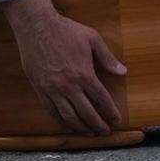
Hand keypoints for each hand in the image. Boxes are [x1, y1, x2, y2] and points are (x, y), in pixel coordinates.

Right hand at [1, 0, 126, 133]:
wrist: (37, 26)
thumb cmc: (65, 30)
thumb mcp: (92, 38)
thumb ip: (107, 57)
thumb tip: (122, 71)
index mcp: (84, 74)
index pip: (101, 99)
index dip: (110, 112)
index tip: (116, 120)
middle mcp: (69, 86)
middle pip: (87, 113)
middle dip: (98, 125)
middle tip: (105, 131)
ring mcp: (53, 90)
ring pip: (69, 118)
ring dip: (81, 129)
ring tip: (90, 133)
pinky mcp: (41, 90)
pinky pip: (52, 112)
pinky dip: (62, 123)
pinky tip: (69, 126)